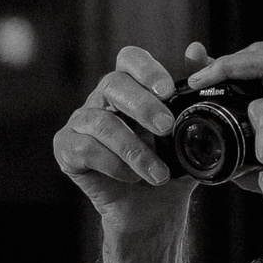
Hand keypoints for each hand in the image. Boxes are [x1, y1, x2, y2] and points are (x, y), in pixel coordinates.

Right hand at [54, 46, 197, 233]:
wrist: (153, 213)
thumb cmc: (171, 168)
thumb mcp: (191, 133)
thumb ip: (194, 92)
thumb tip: (196, 49)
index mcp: (130, 88)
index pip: (129, 59)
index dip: (146, 69)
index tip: (168, 90)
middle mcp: (102, 100)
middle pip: (113, 83)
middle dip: (143, 106)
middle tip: (167, 128)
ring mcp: (81, 123)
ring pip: (100, 121)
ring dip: (134, 149)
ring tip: (159, 173)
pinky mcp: (66, 149)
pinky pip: (85, 148)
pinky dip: (113, 164)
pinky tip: (131, 178)